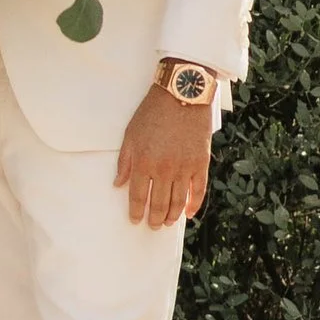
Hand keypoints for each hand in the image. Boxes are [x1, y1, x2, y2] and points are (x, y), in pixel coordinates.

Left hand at [115, 84, 213, 228]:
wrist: (182, 94)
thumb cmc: (152, 112)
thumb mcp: (130, 134)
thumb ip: (124, 162)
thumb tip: (118, 184)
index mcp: (143, 163)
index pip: (139, 196)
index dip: (136, 212)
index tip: (136, 220)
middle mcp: (164, 169)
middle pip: (159, 204)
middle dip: (155, 218)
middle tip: (153, 225)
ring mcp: (184, 168)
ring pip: (178, 202)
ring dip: (172, 216)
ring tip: (167, 222)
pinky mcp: (200, 163)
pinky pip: (198, 191)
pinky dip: (194, 205)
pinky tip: (188, 213)